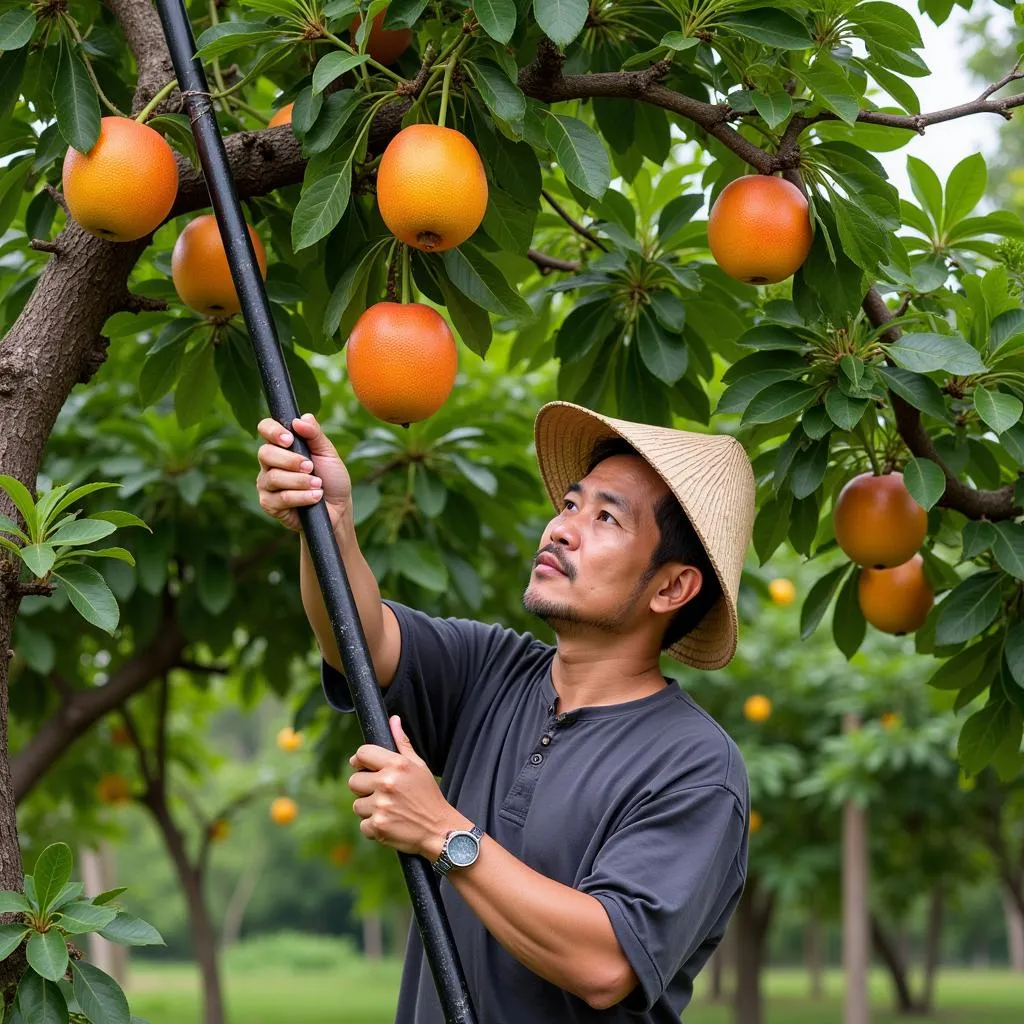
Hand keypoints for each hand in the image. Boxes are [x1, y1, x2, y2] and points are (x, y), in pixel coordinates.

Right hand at [256, 413, 351, 531]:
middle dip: (291, 460)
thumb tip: (301, 417)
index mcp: (281, 446)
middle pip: (265, 453)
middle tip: (310, 467)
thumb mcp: (328, 453)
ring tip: (318, 484)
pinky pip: (280, 498)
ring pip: (274, 477)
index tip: (289, 439)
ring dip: (300, 481)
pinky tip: (315, 497)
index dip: (273, 431)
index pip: (265, 428)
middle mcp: (269, 463)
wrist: (338, 508)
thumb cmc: (331, 478)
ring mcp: (266, 484)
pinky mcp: (269, 504)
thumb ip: (315, 434)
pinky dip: (301, 497)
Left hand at [348, 717, 465, 858]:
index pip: (362, 753)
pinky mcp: (378, 826)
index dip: (360, 760)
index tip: (364, 767)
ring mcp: (381, 806)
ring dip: (369, 809)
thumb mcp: (419, 766)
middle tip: (382, 793)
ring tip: (389, 809)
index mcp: (397, 765)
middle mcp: (387, 783)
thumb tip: (394, 719)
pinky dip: (373, 827)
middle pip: (353, 781)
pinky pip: (363, 824)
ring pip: (357, 805)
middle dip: (364, 788)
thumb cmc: (428, 796)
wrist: (440, 830)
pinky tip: (390, 823)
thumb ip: (402, 743)